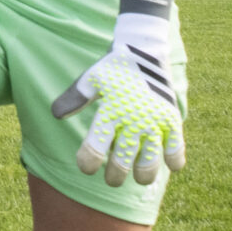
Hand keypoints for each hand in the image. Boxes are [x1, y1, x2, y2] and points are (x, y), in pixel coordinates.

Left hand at [50, 14, 185, 187]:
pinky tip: (171, 166)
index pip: (94, 148)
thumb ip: (74, 98)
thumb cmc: (113, 68)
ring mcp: (154, 121)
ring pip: (150, 161)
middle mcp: (132, 120)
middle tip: (112, 180)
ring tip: (139, 178)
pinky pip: (176, 147)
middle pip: (122, 160)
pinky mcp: (172, 119)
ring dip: (144, 174)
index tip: (86, 168)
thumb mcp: (90, 80)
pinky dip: (175, 159)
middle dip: (115, 175)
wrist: (143, 50)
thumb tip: (55, 115)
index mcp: (109, 112)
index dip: (88, 163)